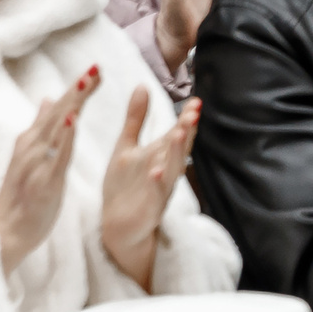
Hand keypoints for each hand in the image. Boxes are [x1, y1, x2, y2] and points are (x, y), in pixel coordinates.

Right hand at [0, 66, 98, 276]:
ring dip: (73, 103)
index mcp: (33, 141)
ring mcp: (36, 162)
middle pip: (58, 112)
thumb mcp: (33, 157)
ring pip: (57, 127)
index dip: (76, 89)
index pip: (58, 109)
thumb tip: (48, 100)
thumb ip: (43, 129)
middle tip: (96, 67)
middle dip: (77, 89)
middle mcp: (32, 147)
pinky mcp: (43, 180)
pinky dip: (64, 136)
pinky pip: (56, 155)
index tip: (94, 69)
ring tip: (88, 82)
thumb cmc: (23, 196)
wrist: (4, 233)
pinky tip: (74, 119)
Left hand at [100, 87, 199, 291]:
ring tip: (181, 133)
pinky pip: (156, 194)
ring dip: (178, 152)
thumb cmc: (125, 186)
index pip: (177, 133)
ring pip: (173, 168)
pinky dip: (158, 183)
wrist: (117, 226)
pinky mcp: (150, 207)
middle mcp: (165, 169)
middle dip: (186, 131)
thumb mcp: (127, 147)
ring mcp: (160, 188)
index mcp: (160, 154)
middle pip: (179, 148)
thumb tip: (143, 85)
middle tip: (193, 114)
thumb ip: (136, 119)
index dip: (187, 118)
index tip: (195, 101)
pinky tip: (157, 172)